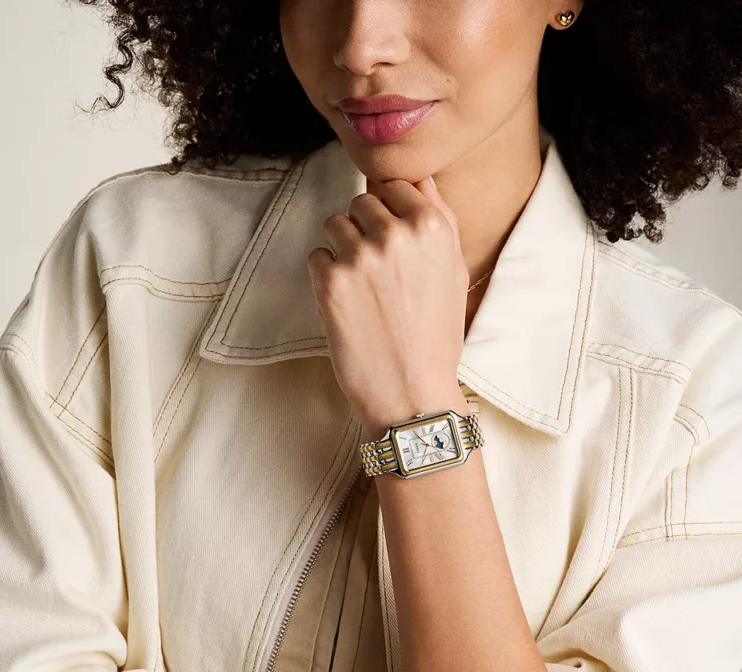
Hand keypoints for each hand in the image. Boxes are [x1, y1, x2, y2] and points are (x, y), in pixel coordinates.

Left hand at [306, 174, 469, 432]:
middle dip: (365, 229)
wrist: (411, 394)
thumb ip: (440, 220)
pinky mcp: (329, 282)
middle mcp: (395, 235)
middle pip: (361, 202)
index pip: (394, 185)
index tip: (393, 243)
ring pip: (334, 224)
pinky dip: (325, 276)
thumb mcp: (454, 274)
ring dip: (342, 249)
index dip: (391, 213)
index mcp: (432, 227)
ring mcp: (359, 257)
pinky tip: (348, 305)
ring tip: (362, 289)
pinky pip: (316, 256)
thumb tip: (420, 178)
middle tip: (377, 273)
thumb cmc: (436, 338)